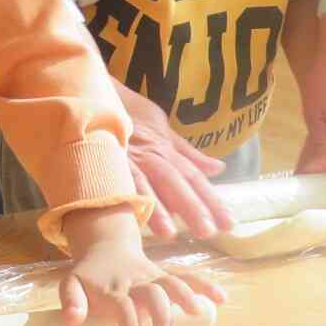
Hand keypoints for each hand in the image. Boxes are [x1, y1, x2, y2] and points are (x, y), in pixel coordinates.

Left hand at [60, 206, 223, 325]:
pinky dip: (205, 285)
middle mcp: (136, 282)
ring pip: (172, 282)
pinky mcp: (167, 276)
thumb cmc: (89, 276)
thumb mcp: (71, 284)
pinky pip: (188, 276)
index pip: (123, 305)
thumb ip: (71, 301)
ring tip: (197, 311)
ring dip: (186, 295)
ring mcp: (154, 277)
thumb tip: (71, 320)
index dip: (129, 323)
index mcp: (113, 288)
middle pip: (153, 293)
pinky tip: (222, 298)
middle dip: (161, 312)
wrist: (105, 248)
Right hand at [115, 79, 234, 238]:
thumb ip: (187, 153)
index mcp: (166, 150)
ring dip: (157, 207)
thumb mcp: (162, 130)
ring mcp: (127, 156)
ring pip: (146, 182)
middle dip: (192, 207)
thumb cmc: (130, 112)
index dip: (212, 200)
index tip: (229, 224)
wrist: (96, 92)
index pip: (194, 177)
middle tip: (208, 232)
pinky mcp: (106, 156)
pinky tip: (131, 215)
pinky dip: (124, 193)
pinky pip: (116, 177)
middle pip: (175, 181)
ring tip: (169, 233)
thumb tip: (218, 168)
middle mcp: (151, 154)